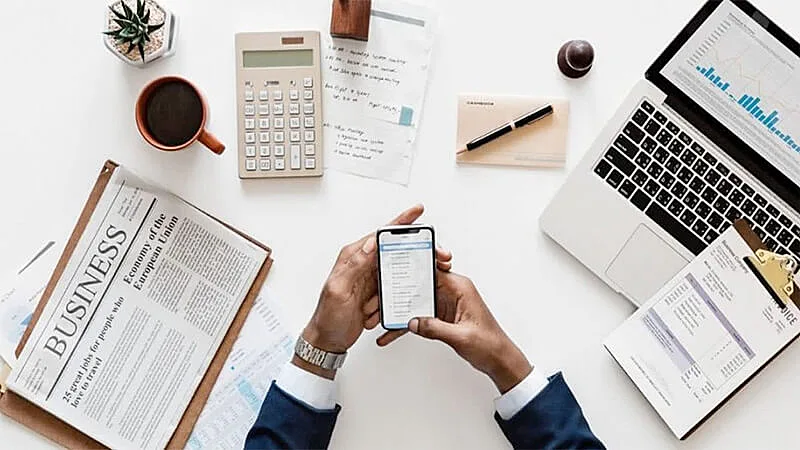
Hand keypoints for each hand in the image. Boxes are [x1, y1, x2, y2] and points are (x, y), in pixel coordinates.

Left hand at [297, 205, 452, 378]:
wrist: (327, 340)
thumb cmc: (327, 317)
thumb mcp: (338, 289)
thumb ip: (354, 264)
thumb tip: (371, 243)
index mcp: (353, 257)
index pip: (380, 235)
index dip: (400, 223)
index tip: (417, 211)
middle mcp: (363, 264)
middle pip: (394, 249)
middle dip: (417, 249)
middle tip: (438, 254)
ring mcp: (370, 278)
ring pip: (398, 269)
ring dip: (409, 277)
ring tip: (427, 276)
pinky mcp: (376, 292)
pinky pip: (395, 288)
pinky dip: (400, 295)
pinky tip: (404, 299)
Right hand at [377, 272, 530, 393]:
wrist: (499, 360)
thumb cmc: (490, 344)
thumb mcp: (461, 336)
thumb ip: (435, 328)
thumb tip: (413, 322)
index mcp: (459, 287)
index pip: (432, 269)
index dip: (411, 268)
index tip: (393, 269)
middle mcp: (451, 291)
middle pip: (418, 284)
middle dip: (397, 292)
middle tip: (377, 299)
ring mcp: (445, 303)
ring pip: (415, 301)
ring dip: (398, 311)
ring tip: (378, 318)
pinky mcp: (441, 316)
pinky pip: (419, 316)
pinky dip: (406, 324)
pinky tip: (391, 334)